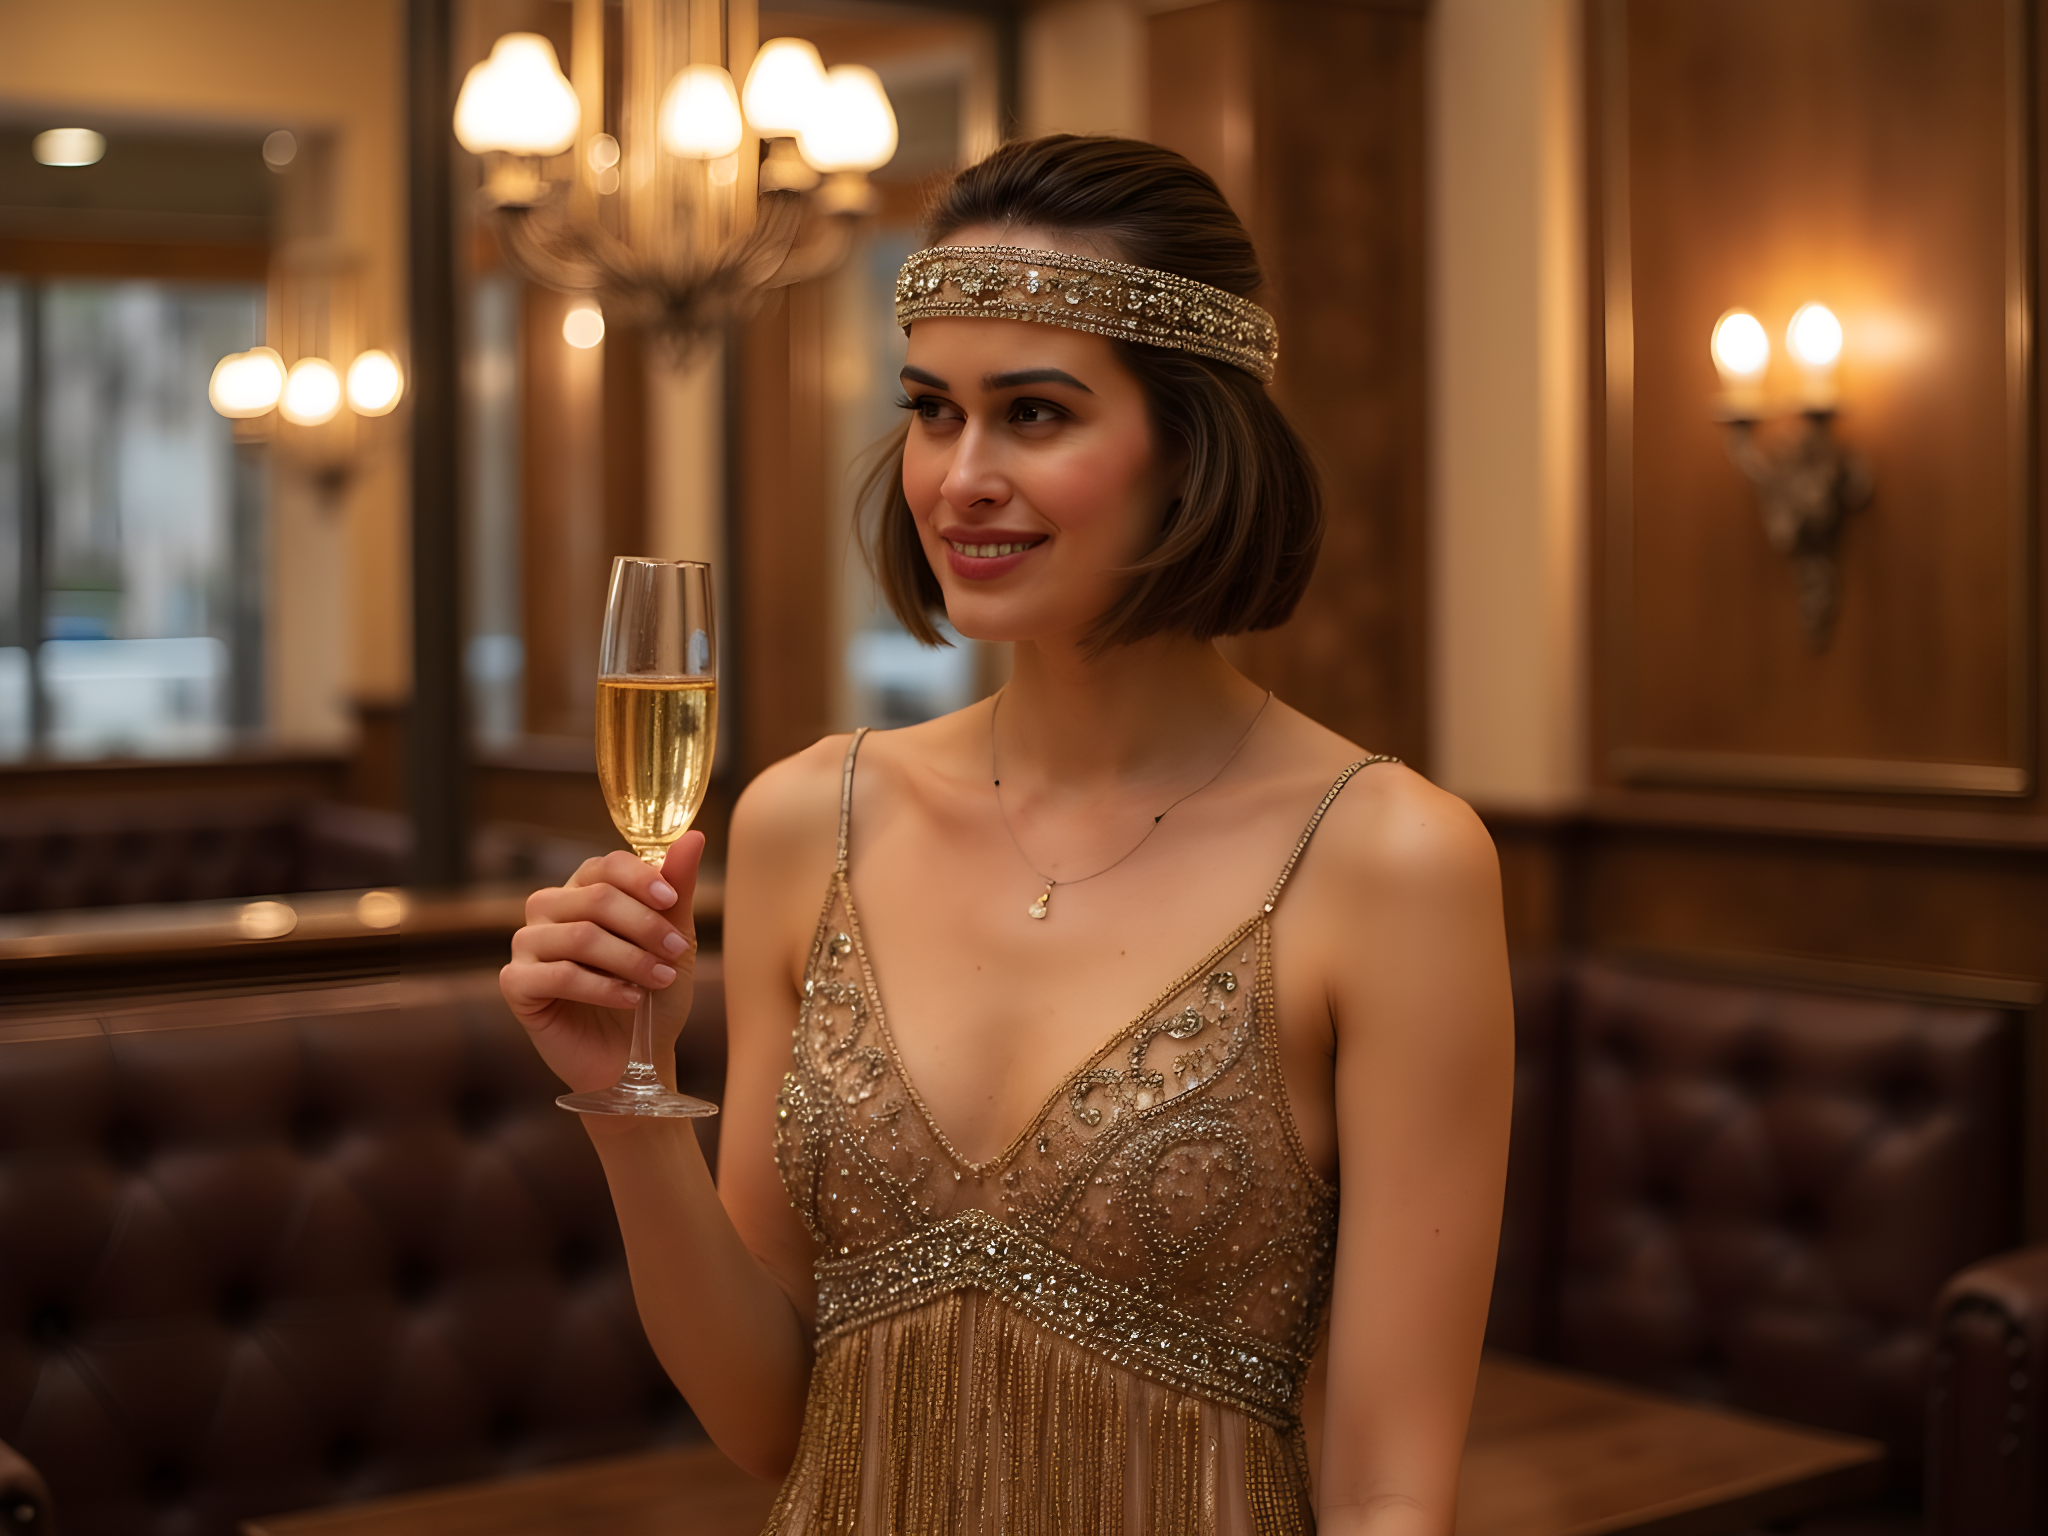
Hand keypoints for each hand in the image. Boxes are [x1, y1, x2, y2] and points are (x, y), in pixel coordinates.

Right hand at [500, 832, 704, 1093]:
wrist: (636, 1058)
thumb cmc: (652, 995)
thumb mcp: (675, 940)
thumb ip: (679, 890)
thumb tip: (694, 837)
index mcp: (583, 890)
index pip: (605, 866)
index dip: (641, 878)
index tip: (672, 901)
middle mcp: (548, 910)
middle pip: (595, 898)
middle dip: (645, 925)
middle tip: (678, 951)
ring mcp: (527, 945)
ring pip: (580, 936)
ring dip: (630, 958)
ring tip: (661, 979)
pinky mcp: (516, 984)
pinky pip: (558, 974)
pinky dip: (602, 987)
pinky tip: (630, 998)